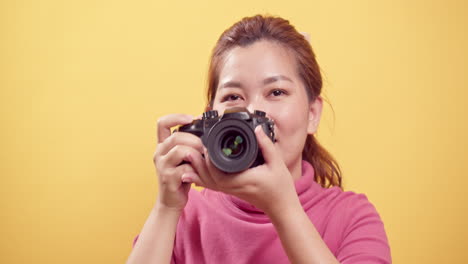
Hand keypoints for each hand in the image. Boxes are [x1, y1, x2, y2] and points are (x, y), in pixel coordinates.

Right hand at [152, 114, 203, 211]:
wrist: (171, 200)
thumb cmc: (181, 176)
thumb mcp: (184, 157)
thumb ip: (189, 144)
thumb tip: (206, 131)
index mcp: (162, 145)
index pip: (162, 123)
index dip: (176, 117)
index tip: (191, 118)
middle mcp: (159, 153)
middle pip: (176, 136)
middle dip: (195, 139)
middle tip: (205, 146)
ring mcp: (162, 166)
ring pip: (180, 150)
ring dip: (196, 153)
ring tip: (203, 159)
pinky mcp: (168, 178)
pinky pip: (185, 168)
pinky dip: (195, 169)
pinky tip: (198, 173)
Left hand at [184, 125, 298, 215]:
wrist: (281, 206)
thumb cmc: (280, 187)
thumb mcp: (277, 163)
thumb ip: (266, 145)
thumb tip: (257, 129)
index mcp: (243, 180)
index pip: (218, 174)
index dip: (208, 162)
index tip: (206, 146)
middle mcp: (233, 187)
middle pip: (208, 178)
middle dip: (197, 164)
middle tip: (190, 148)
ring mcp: (231, 190)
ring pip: (207, 183)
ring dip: (196, 171)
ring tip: (188, 157)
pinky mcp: (230, 190)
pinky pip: (212, 185)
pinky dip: (201, 178)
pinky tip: (192, 172)